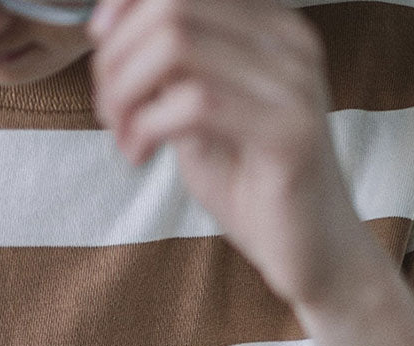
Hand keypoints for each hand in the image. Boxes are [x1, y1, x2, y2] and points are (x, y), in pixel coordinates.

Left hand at [88, 0, 382, 309]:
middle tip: (108, 113)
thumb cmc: (253, 190)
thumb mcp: (198, 120)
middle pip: (173, 6)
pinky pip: (195, 102)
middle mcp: (287, 41)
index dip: (125, 5)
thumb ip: (169, 75)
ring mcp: (293, 82)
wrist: (314, 254)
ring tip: (124, 137)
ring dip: (126, 94)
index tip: (99, 50)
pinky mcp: (289, 131)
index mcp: (269, 28)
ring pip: (176, 46)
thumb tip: (112, 38)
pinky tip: (140, 156)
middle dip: (117, 58)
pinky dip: (148, 127)